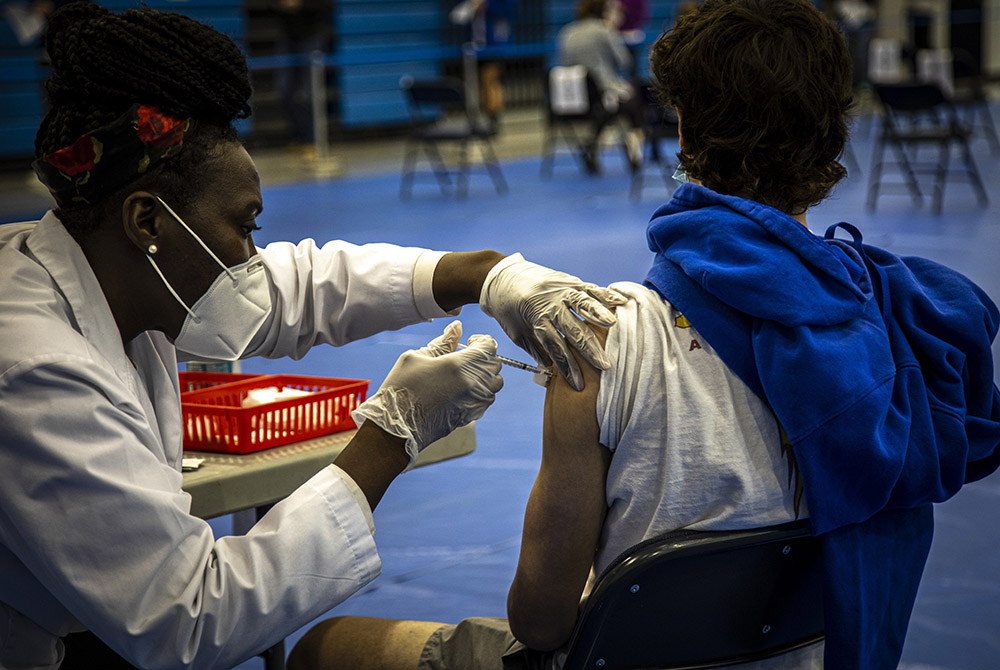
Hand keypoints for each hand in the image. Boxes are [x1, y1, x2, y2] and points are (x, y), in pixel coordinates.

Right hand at [351, 321, 502, 467]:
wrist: (397, 429)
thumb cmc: (401, 390)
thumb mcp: (417, 357)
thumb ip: (442, 342)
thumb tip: (457, 328)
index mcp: (461, 365)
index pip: (490, 346)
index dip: (481, 340)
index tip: (469, 342)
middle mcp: (474, 384)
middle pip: (495, 364)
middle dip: (483, 356)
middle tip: (464, 356)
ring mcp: (475, 402)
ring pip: (495, 383)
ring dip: (484, 374)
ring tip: (463, 373)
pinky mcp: (472, 416)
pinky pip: (487, 398)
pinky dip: (480, 390)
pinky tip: (460, 389)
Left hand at [480, 254, 626, 390]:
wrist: (500, 277)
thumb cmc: (509, 310)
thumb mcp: (517, 334)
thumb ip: (537, 351)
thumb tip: (552, 374)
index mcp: (536, 320)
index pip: (555, 348)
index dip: (568, 367)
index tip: (579, 385)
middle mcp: (550, 304)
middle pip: (573, 329)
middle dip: (589, 349)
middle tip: (605, 365)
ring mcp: (560, 290)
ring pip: (582, 304)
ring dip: (598, 315)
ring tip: (613, 325)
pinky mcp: (568, 280)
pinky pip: (589, 288)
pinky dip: (605, 294)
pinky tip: (620, 302)